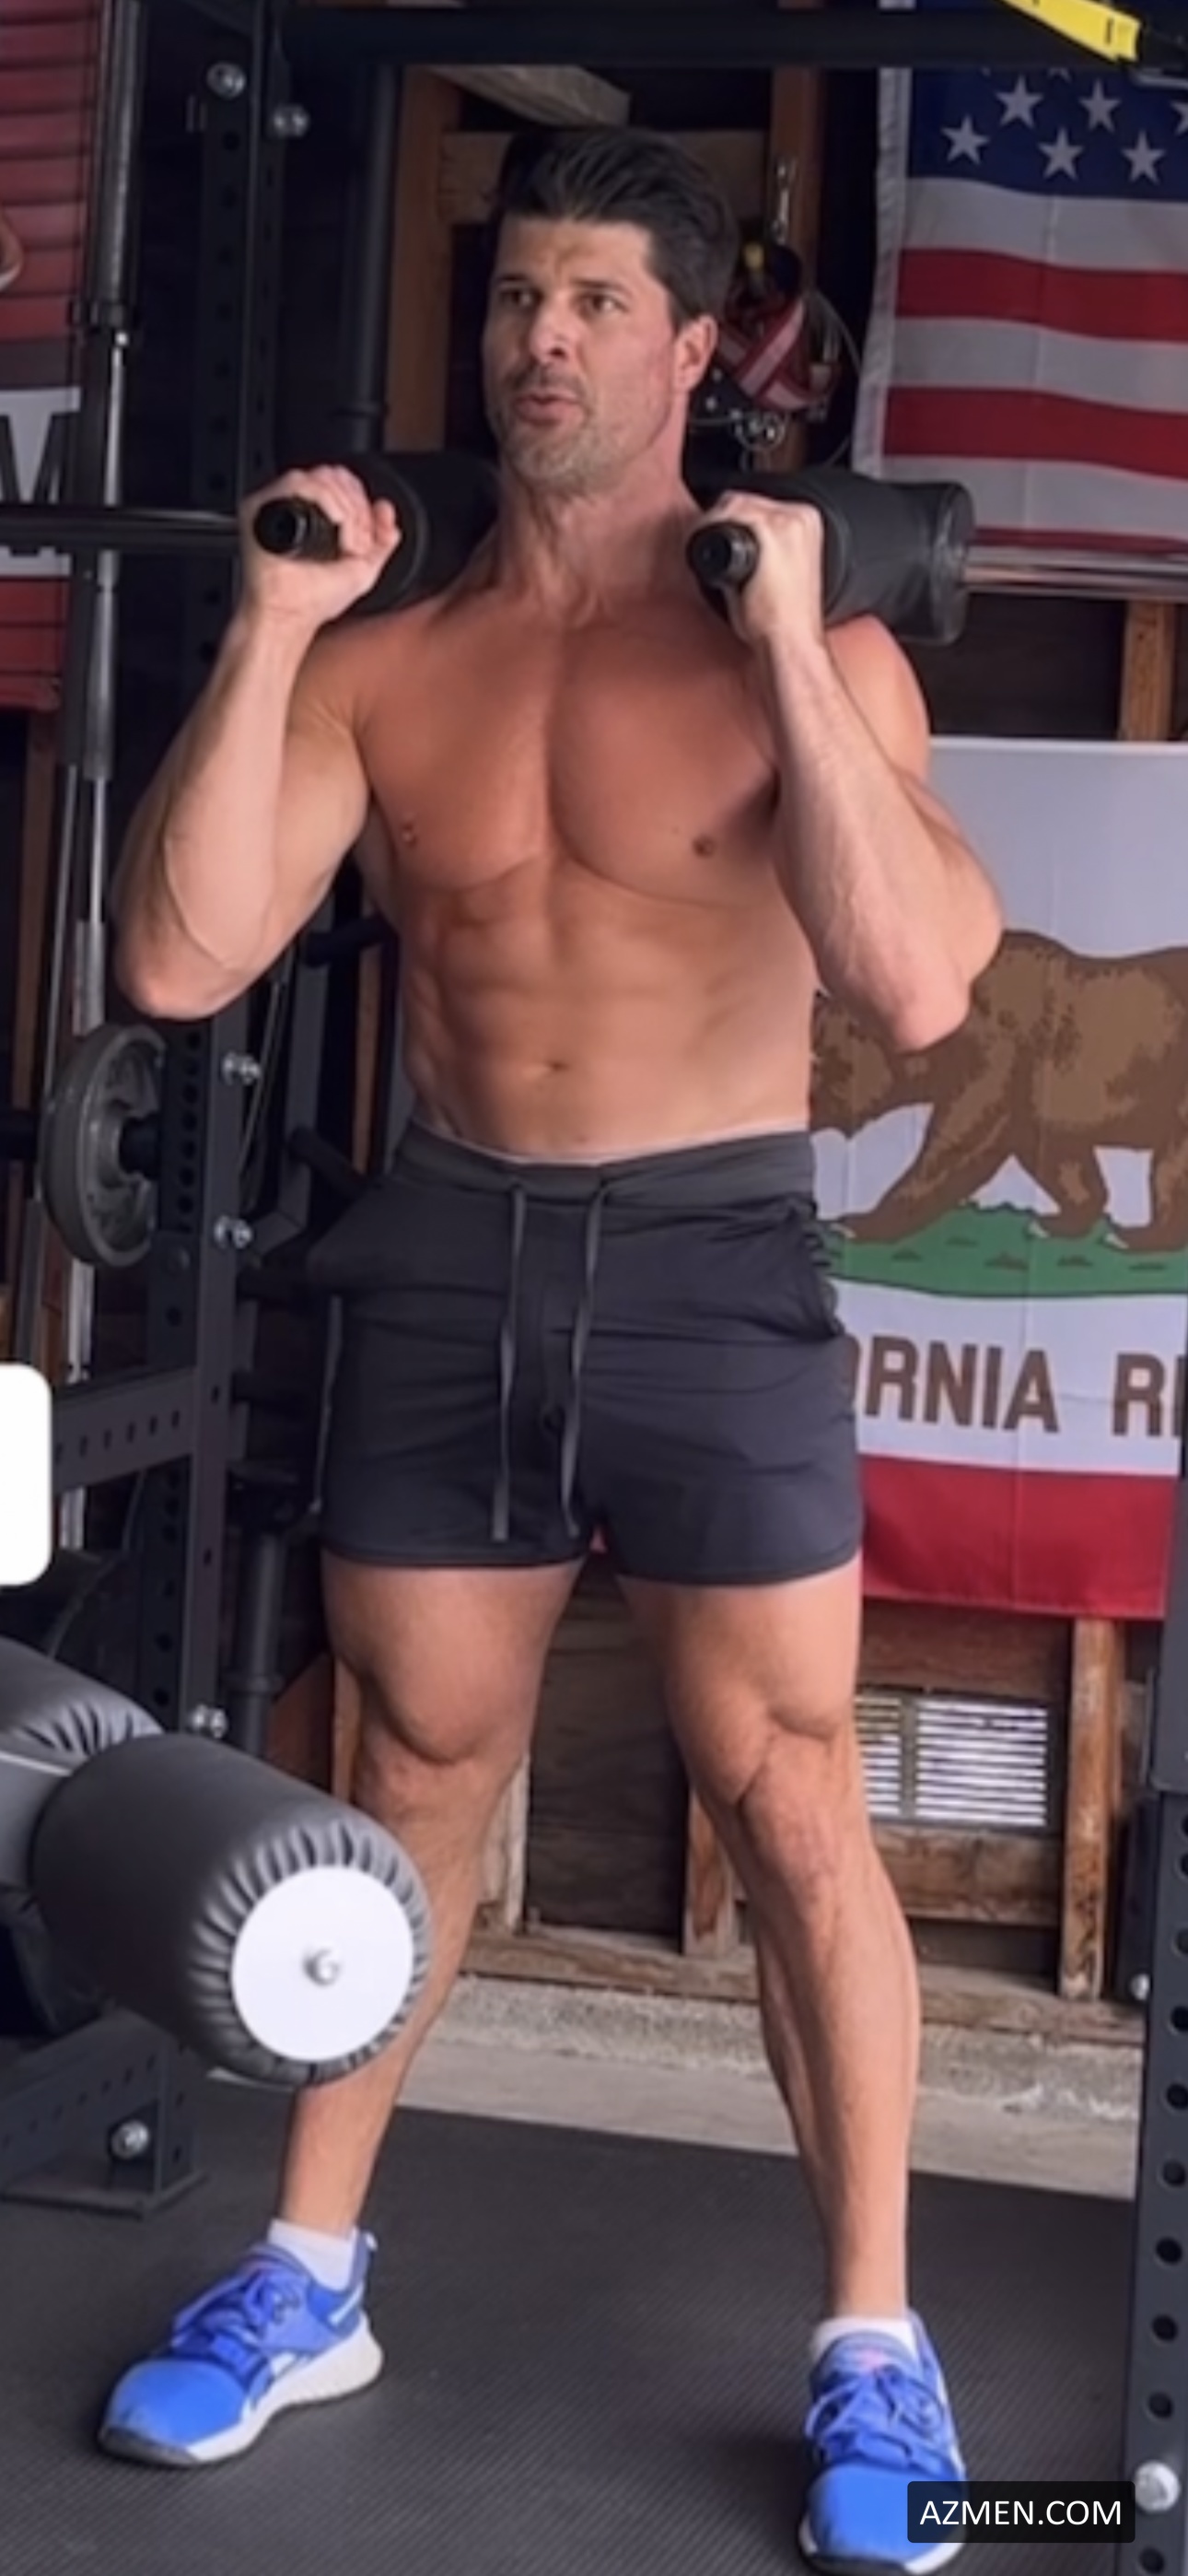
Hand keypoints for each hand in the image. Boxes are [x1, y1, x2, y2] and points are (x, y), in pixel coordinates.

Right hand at [238, 465, 401, 631]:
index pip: (345, 484)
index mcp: (315, 515)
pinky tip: (336, 524)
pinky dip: (326, 500)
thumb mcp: (363, 570)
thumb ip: (381, 540)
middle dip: (358, 508)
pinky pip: (298, 483)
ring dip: (347, 508)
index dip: (364, 502)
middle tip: (358, 543)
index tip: (371, 533)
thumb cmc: (314, 601)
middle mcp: (296, 506)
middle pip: (336, 476)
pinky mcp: (260, 507)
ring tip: (347, 542)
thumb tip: (386, 509)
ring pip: (322, 477)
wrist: (287, 617)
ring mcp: (278, 504)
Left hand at [693, 489, 825, 650]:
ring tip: (704, 548)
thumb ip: (758, 556)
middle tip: (702, 541)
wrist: (791, 641)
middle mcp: (801, 516)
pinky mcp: (769, 530)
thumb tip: (727, 548)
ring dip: (714, 521)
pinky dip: (711, 527)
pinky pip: (730, 514)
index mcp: (807, 525)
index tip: (716, 534)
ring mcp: (787, 520)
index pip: (760, 505)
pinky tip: (705, 547)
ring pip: (736, 502)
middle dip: (721, 518)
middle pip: (746, 500)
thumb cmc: (785, 621)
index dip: (732, 518)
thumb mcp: (779, 577)